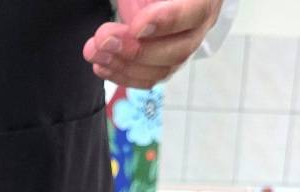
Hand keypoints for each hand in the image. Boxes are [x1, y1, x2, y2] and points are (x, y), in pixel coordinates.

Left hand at [83, 0, 224, 89]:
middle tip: (105, 41)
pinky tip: (102, 67)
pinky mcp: (167, 59)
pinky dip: (124, 75)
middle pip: (179, 50)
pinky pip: (151, 77)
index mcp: (202, 0)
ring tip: (96, 54)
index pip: (196, 12)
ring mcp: (185, 44)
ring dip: (125, 65)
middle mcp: (200, 24)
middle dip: (137, 50)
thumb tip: (130, 12)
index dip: (168, 22)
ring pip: (163, 69)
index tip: (136, 27)